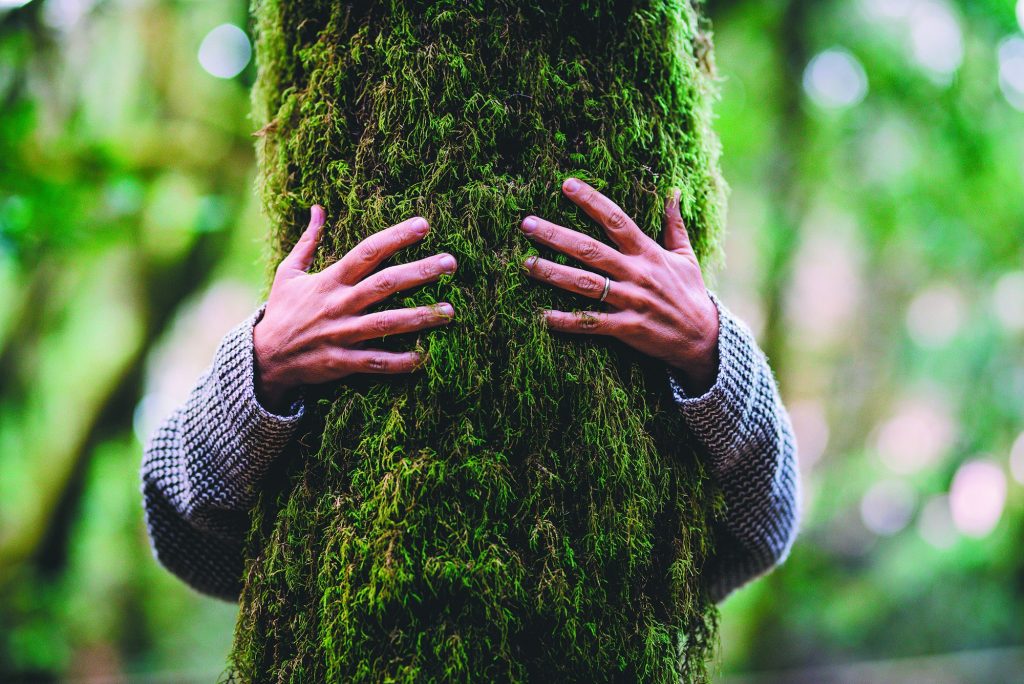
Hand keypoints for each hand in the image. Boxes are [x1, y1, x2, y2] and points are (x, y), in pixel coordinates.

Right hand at [253, 206, 456, 411]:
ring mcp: (342, 334)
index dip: (395, 237)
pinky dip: (400, 362)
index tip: (424, 225)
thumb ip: (308, 241)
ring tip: (449, 311)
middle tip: (451, 263)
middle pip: (385, 284)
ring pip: (387, 323)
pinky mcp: (342, 361)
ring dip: (420, 317)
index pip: (367, 252)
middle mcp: (340, 304)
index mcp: (330, 280)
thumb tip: (318, 208)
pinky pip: (376, 362)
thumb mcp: (289, 272)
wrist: (264, 357)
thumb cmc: (282, 311)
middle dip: (420, 272)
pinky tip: (424, 357)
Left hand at [520, 178, 719, 395]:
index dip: (592, 201)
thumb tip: (673, 191)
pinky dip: (568, 321)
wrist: (703, 339)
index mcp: (649, 253)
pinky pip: (592, 323)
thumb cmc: (690, 294)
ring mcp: (631, 302)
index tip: (567, 184)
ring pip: (586, 284)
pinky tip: (543, 316)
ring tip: (527, 263)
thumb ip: (674, 225)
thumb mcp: (686, 256)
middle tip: (527, 224)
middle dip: (557, 236)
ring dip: (554, 273)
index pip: (616, 220)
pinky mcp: (627, 328)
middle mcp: (637, 274)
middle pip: (591, 250)